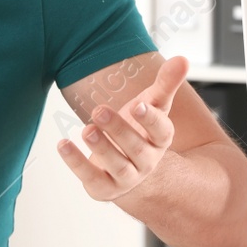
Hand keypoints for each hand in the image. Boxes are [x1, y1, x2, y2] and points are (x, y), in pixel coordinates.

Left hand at [57, 56, 187, 201]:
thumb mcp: (151, 104)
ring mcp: (126, 178)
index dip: (151, 120)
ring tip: (86, 129)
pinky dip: (76, 163)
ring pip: (117, 166)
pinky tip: (63, 144)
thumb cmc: (138, 129)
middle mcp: (146, 162)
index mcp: (160, 140)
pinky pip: (92, 179)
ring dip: (101, 148)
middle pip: (136, 148)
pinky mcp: (104, 188)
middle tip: (99, 110)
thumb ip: (165, 83)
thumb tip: (182, 59)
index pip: (162, 132)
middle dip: (118, 130)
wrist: (125, 165)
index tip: (138, 105)